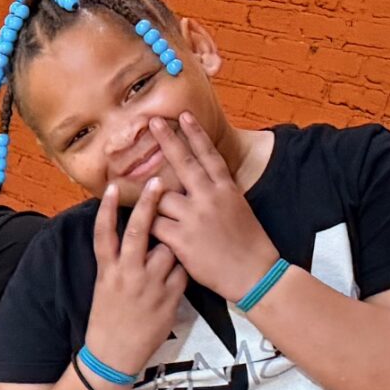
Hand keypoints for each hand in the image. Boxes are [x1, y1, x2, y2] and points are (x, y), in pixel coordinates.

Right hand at [83, 177, 187, 375]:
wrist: (115, 355)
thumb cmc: (107, 320)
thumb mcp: (104, 288)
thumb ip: (116, 264)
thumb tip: (128, 240)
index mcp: (107, 270)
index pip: (104, 233)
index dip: (106, 208)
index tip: (112, 187)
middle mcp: (127, 274)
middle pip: (138, 231)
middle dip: (148, 204)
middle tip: (157, 180)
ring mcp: (149, 286)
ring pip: (168, 249)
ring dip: (174, 241)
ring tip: (179, 233)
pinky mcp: (168, 298)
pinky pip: (182, 272)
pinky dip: (184, 267)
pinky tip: (187, 267)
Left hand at [144, 113, 276, 300]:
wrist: (254, 273)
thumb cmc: (248, 244)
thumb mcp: (239, 209)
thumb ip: (220, 193)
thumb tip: (205, 180)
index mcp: (226, 189)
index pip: (209, 155)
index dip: (195, 134)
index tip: (183, 115)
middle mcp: (210, 198)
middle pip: (184, 163)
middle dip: (167, 140)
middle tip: (152, 122)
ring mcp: (194, 217)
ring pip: (160, 197)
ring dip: (148, 199)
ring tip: (135, 195)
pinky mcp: (181, 239)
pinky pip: (154, 225)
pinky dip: (148, 226)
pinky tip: (142, 228)